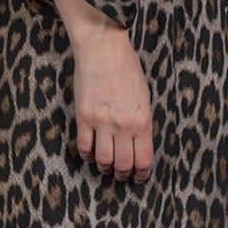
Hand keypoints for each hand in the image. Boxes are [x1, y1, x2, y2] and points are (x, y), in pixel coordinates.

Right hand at [71, 25, 153, 181]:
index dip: (142, 173)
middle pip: (123, 164)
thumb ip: (142, 122)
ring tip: (106, 166)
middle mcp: (123, 126)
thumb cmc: (127, 69)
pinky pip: (84, 146)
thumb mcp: (144, 97)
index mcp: (142, 121)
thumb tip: (138, 142)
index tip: (139, 176)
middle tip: (121, 175)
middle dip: (123, 174)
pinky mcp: (83, 118)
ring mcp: (102, 123)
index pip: (144, 159)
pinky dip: (87, 155)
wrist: (104, 50)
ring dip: (105, 168)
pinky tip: (90, 154)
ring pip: (103, 160)